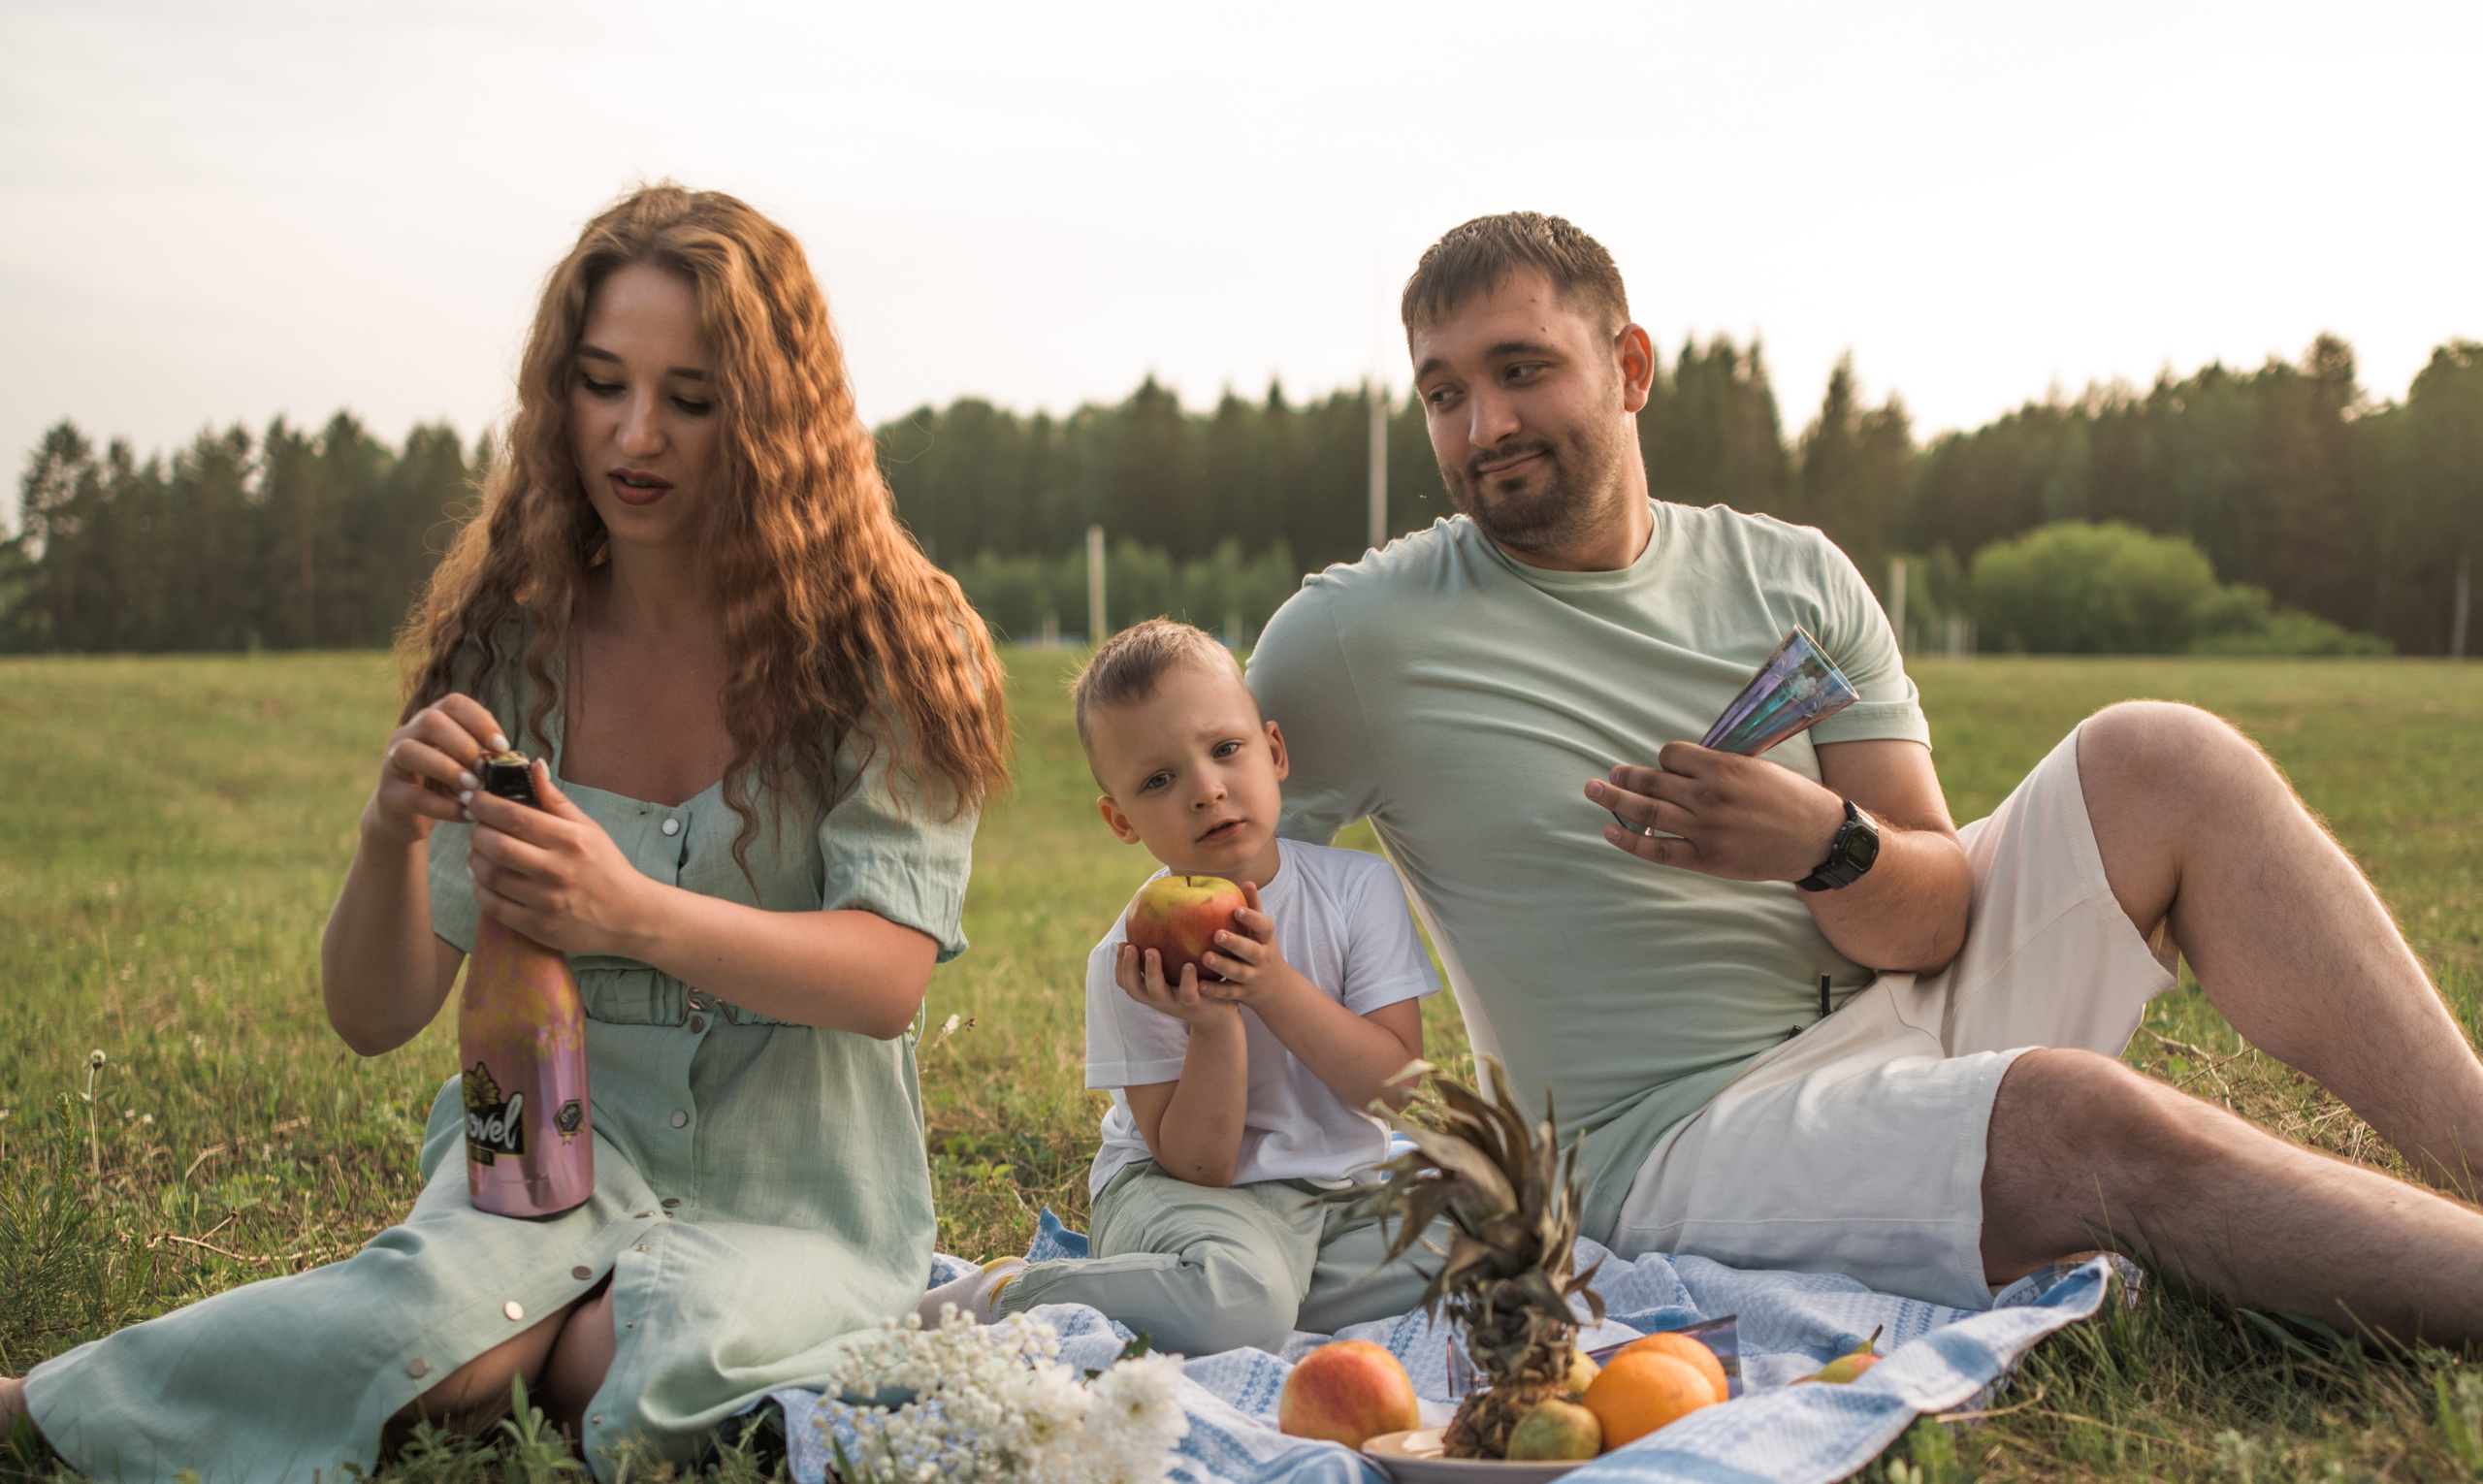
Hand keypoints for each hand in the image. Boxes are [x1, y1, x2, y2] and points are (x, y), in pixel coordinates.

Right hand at [366, 693, 506, 847]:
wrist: (410, 817)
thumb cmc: (448, 785)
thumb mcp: (470, 768)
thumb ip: (488, 760)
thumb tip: (521, 762)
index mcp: (433, 721)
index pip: (455, 704)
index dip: (480, 721)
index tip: (502, 746)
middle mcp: (408, 735)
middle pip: (431, 720)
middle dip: (463, 744)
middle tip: (484, 769)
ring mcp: (392, 763)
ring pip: (410, 751)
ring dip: (447, 769)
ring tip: (473, 788)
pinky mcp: (388, 794)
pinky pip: (411, 795)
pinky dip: (442, 806)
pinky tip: (465, 814)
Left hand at [465, 761, 654, 956]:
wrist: (629, 916)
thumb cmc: (606, 867)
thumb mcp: (588, 828)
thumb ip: (556, 800)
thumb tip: (534, 766)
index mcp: (571, 841)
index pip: (515, 816)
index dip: (485, 804)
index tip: (472, 797)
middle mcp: (558, 871)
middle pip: (496, 845)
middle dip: (476, 831)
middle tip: (476, 825)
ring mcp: (547, 902)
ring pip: (490, 875)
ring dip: (474, 858)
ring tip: (478, 849)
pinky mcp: (538, 927)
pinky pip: (493, 905)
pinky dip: (480, 887)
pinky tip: (483, 877)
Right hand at [1115, 943, 1243, 1030]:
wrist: (1219, 1015)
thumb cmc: (1195, 985)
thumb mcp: (1176, 971)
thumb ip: (1167, 952)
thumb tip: (1160, 916)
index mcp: (1150, 989)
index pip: (1125, 981)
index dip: (1119, 964)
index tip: (1122, 943)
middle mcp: (1158, 998)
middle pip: (1134, 987)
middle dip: (1128, 966)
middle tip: (1130, 946)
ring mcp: (1175, 1003)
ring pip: (1157, 991)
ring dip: (1152, 971)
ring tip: (1152, 951)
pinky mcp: (1195, 1005)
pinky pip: (1188, 993)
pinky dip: (1187, 980)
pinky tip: (1189, 965)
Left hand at [1197, 882, 1298, 1007]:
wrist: (1277, 990)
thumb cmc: (1262, 951)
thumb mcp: (1262, 932)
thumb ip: (1254, 908)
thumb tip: (1247, 881)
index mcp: (1265, 940)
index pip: (1264, 927)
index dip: (1252, 918)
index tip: (1236, 910)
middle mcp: (1262, 958)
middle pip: (1251, 951)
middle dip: (1236, 943)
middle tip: (1217, 934)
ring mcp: (1253, 978)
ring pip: (1239, 973)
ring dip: (1223, 966)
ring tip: (1205, 957)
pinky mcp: (1243, 994)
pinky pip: (1228, 993)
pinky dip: (1214, 990)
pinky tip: (1198, 984)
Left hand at [1587, 742, 1848, 881]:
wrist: (1817, 839)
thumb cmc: (1791, 798)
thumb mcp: (1756, 767)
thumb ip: (1717, 765)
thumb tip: (1677, 764)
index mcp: (1723, 768)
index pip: (1671, 754)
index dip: (1663, 758)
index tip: (1663, 765)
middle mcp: (1709, 797)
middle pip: (1652, 781)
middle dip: (1625, 776)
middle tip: (1608, 774)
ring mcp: (1705, 831)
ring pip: (1648, 812)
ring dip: (1615, 799)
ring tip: (1594, 791)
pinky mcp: (1707, 859)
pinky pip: (1658, 850)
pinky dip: (1630, 840)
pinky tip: (1610, 830)